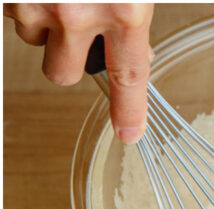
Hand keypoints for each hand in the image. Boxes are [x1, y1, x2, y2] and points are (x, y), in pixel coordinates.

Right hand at [5, 3, 152, 143]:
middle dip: (69, 62)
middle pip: (63, 74)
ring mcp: (38, 6)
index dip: (129, 109)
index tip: (130, 132)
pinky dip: (29, 4)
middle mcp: (78, 14)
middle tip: (78, 33)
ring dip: (46, 25)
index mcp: (123, 11)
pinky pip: (16, 16)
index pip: (128, 76)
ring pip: (35, 40)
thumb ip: (132, 19)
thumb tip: (139, 53)